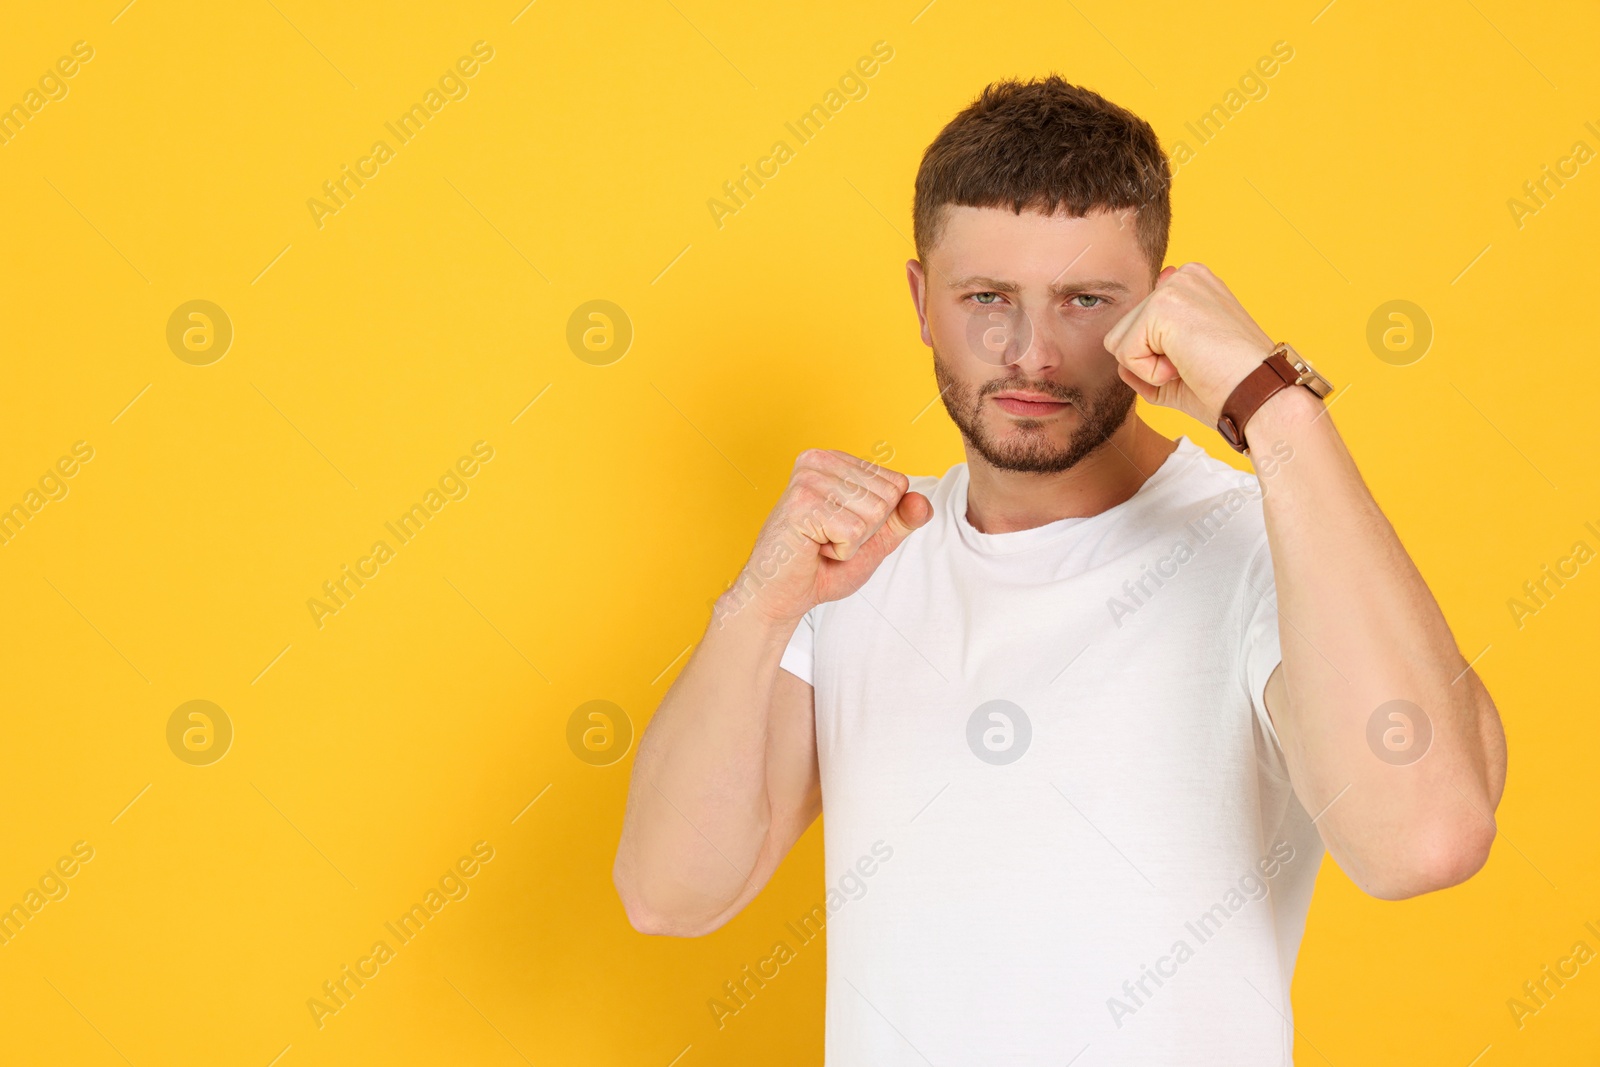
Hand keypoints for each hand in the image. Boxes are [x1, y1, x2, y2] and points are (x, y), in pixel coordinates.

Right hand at [718, 449, 931, 627]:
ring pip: (873, 513)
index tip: (844, 528)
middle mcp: (819, 460)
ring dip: (853, 542)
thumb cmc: (823, 566)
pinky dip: (841, 551)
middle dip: (867, 531)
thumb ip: (902, 518)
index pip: (897, 483)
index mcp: (835, 460)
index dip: (880, 519)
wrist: (783, 596)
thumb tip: (923, 502)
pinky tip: (814, 549)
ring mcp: (808, 479)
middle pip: (887, 497)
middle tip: (830, 539)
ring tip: (820, 543)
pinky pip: (854, 531)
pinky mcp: (801, 503)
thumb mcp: (875, 539)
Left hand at [1102, 263, 1275, 424]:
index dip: (1161, 358)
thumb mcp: (1178, 368)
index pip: (1140, 326)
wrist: (1261, 397)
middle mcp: (1183, 276)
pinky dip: (1151, 374)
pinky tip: (1187, 366)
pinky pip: (1124, 354)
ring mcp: (1173, 286)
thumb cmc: (1229, 388)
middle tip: (1197, 364)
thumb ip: (1145, 353)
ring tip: (1193, 364)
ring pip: (1119, 343)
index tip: (1203, 359)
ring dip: (1150, 368)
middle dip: (1151, 362)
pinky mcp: (1163, 306)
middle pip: (1124, 332)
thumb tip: (1114, 346)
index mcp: (1192, 285)